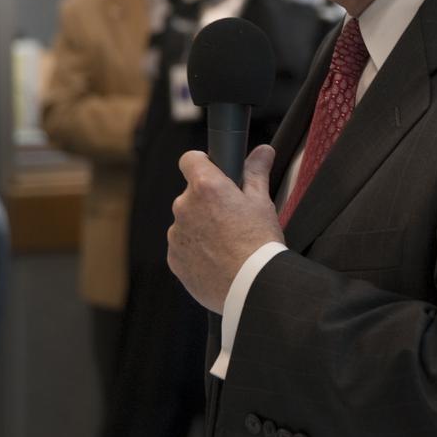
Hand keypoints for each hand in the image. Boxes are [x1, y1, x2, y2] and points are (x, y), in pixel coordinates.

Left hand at [168, 144, 281, 312]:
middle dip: (208, 202)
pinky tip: (218, 260)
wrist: (252, 286)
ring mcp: (176, 234)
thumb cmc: (259, 242)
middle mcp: (184, 206)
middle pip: (192, 194)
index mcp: (206, 186)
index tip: (215, 173)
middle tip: (233, 217)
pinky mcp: (174, 259)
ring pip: (188, 221)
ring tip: (228, 244)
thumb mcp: (261, 202)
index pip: (190, 159)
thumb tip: (263, 150)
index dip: (203, 163)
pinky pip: (183, 247)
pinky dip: (196, 250)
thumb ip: (256, 172)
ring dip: (201, 226)